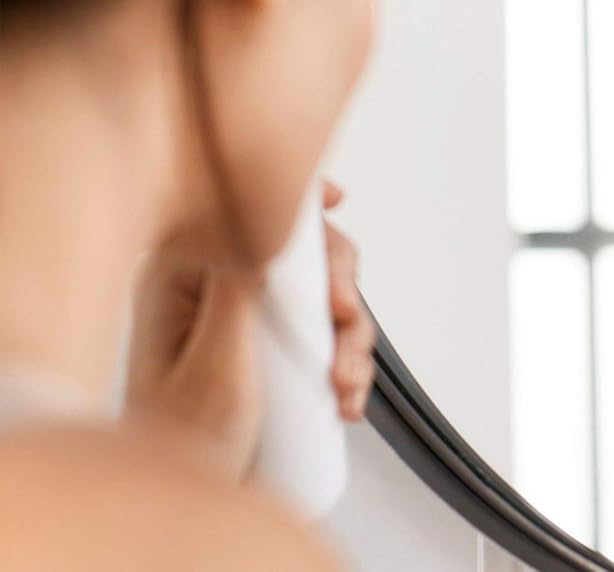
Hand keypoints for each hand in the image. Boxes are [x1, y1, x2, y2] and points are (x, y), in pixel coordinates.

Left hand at [125, 180, 376, 479]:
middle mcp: (214, 290)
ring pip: (323, 299)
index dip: (294, 199)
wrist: (180, 499)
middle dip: (338, 290)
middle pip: (302, 254)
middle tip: (346, 321)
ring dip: (349, 339)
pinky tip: (344, 398)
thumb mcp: (213, 368)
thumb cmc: (179, 441)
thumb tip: (265, 233)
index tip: (335, 202)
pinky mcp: (272, 349)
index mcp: (180, 279)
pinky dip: (348, 365)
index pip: (242, 213)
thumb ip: (237, 295)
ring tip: (343, 385)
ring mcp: (247, 320)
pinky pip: (327, 337)